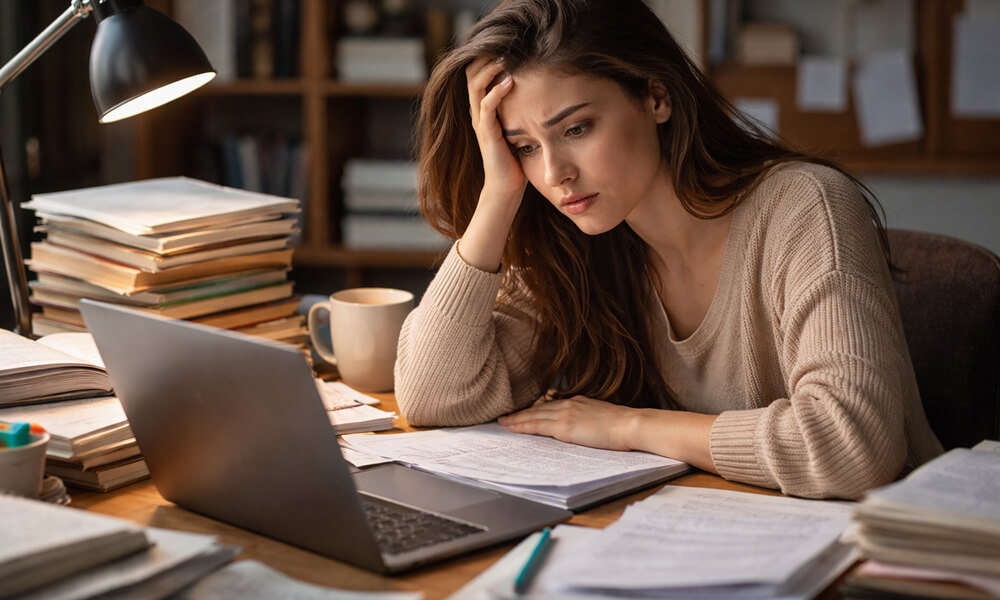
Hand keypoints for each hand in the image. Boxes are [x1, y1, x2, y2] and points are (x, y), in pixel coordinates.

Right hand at [465, 56, 526, 201]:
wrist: (506, 186)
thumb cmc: (515, 158)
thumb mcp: (517, 127)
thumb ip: (518, 109)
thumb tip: (537, 89)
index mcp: (483, 110)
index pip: (476, 76)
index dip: (485, 59)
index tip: (505, 47)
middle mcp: (478, 113)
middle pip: (471, 75)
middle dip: (486, 58)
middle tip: (504, 46)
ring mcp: (480, 123)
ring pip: (476, 87)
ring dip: (490, 70)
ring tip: (505, 59)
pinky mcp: (487, 134)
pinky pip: (487, 107)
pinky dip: (497, 92)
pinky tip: (510, 82)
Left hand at [497, 396, 637, 450]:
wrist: (630, 425)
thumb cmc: (623, 426)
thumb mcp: (602, 417)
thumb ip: (588, 420)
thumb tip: (582, 428)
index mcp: (579, 402)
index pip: (552, 406)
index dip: (536, 410)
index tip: (526, 412)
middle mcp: (569, 404)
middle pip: (539, 409)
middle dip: (521, 413)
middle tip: (505, 417)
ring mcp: (566, 414)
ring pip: (534, 416)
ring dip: (517, 419)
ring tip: (503, 422)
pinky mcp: (564, 426)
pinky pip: (537, 425)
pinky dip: (523, 426)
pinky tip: (513, 428)